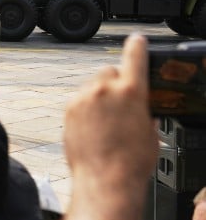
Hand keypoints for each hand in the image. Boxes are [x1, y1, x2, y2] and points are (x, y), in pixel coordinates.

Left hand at [63, 34, 156, 209]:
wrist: (105, 180)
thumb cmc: (131, 162)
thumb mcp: (150, 132)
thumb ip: (144, 112)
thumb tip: (141, 112)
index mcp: (132, 91)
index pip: (134, 56)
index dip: (137, 46)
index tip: (136, 39)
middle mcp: (104, 90)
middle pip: (109, 71)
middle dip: (116, 82)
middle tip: (120, 103)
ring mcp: (83, 99)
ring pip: (92, 85)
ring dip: (99, 95)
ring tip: (106, 121)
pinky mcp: (69, 110)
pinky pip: (79, 100)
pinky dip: (86, 108)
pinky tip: (93, 127)